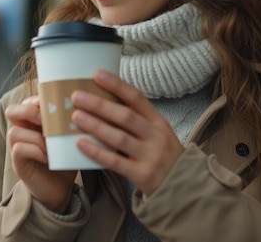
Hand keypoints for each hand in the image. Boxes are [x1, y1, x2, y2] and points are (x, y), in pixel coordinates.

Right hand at [5, 96, 76, 212]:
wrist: (61, 187)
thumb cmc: (66, 157)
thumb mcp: (70, 135)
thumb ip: (71, 120)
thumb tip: (88, 102)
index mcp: (34, 120)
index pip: (27, 100)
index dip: (39, 99)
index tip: (57, 104)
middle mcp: (22, 131)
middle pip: (12, 111)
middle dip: (29, 111)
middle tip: (46, 120)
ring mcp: (17, 147)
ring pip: (14, 132)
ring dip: (36, 137)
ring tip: (52, 144)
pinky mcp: (18, 164)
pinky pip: (18, 150)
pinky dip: (35, 151)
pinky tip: (50, 157)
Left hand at [71, 70, 183, 195]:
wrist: (184, 186)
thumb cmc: (163, 156)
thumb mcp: (158, 134)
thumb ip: (138, 121)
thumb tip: (105, 103)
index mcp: (158, 122)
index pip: (136, 98)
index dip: (116, 85)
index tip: (97, 74)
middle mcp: (156, 136)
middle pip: (126, 116)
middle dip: (100, 105)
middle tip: (77, 96)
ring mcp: (151, 156)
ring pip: (119, 138)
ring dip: (96, 126)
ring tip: (76, 117)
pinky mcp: (143, 175)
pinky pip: (116, 162)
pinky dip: (97, 152)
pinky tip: (81, 144)